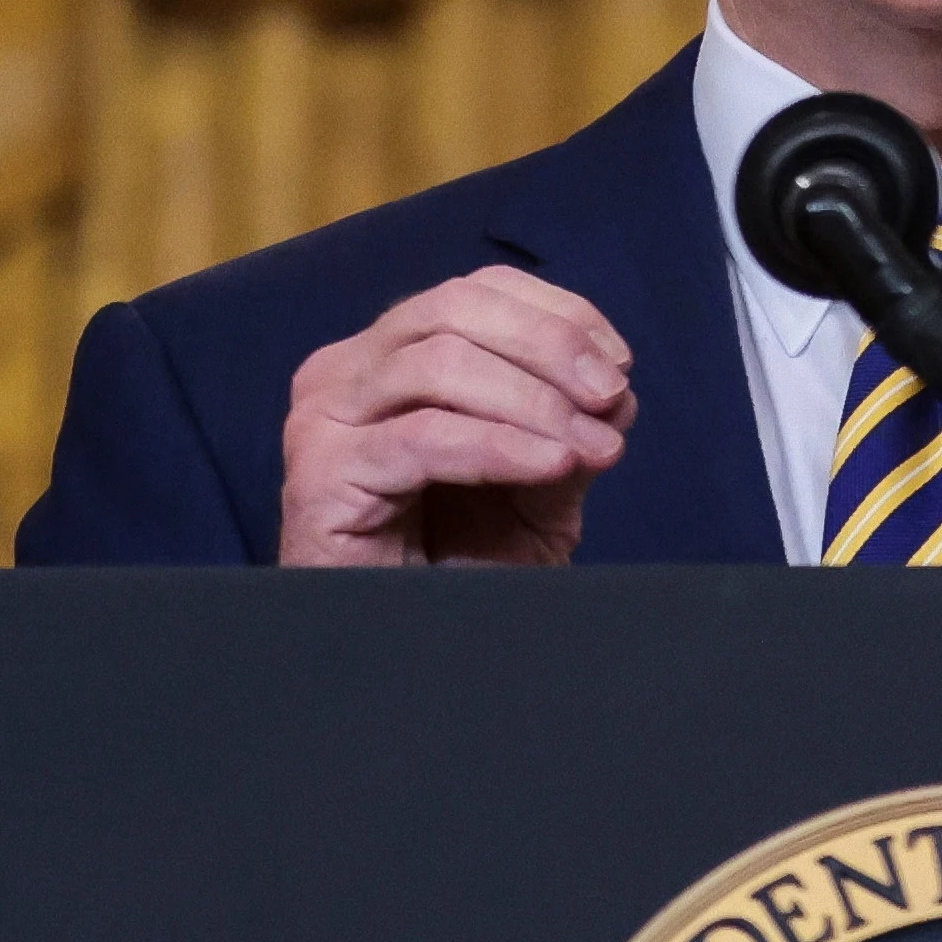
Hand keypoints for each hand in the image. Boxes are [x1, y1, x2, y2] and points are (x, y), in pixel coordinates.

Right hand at [278, 267, 637, 566]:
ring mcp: (324, 419)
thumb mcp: (534, 484)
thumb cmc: (458, 561)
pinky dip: (501, 446)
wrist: (405, 649)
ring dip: (535, 400)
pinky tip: (551, 464)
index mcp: (389, 354)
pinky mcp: (321, 474)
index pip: (475, 292)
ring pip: (440, 363)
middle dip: (549, 346)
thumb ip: (567, 427)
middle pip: (455, 309)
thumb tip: (616, 388)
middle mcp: (345, 372)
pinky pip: (425, 438)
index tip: (620, 363)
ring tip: (593, 445)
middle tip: (611, 397)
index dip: (556, 314)